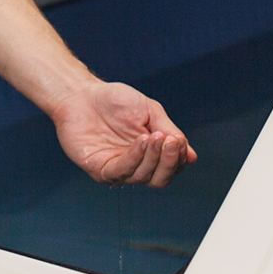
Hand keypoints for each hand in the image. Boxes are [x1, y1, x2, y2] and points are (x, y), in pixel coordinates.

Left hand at [51, 80, 195, 186]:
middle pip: (160, 179)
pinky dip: (135, 157)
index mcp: (149, 154)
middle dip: (169, 162)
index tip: (178, 140)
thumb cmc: (114, 101)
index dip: (178, 158)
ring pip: (143, 177)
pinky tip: (141, 141)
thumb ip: (170, 131)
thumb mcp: (150, 112)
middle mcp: (135, 166)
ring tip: (155, 136)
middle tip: (171, 141)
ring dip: (153, 157)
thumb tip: (191, 156)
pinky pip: (121, 171)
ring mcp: (117, 170)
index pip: (171, 167)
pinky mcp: (99, 169)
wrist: (82, 94)